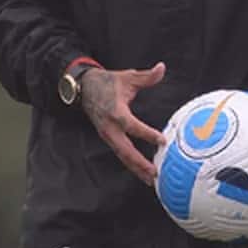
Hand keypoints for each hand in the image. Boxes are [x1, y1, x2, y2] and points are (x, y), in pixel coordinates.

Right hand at [80, 62, 167, 185]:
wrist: (85, 88)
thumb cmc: (109, 82)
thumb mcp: (127, 77)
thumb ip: (146, 76)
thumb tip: (162, 68)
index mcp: (115, 110)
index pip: (131, 125)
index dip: (146, 133)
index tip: (161, 140)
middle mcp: (109, 126)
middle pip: (124, 149)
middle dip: (139, 162)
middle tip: (155, 172)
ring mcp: (107, 134)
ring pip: (122, 155)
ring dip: (136, 168)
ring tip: (151, 180)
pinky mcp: (108, 138)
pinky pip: (120, 154)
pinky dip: (131, 164)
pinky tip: (142, 173)